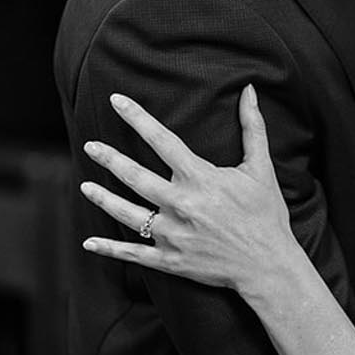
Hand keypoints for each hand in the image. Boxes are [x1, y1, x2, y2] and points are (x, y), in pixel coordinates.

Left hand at [79, 86, 303, 306]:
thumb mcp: (261, 167)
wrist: (268, 264)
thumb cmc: (266, 213)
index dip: (137, 117)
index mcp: (200, 179)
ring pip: (127, 214)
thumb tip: (250, 90)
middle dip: (109, 158)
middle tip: (90, 145)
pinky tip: (89, 243)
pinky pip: (134, 253)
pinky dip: (110, 249)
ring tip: (85, 186)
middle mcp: (181, 205)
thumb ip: (253, 127)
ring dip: (103, 199)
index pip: (162, 140)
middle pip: (135, 176)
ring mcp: (173, 235)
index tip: (116, 100)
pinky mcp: (170, 261)